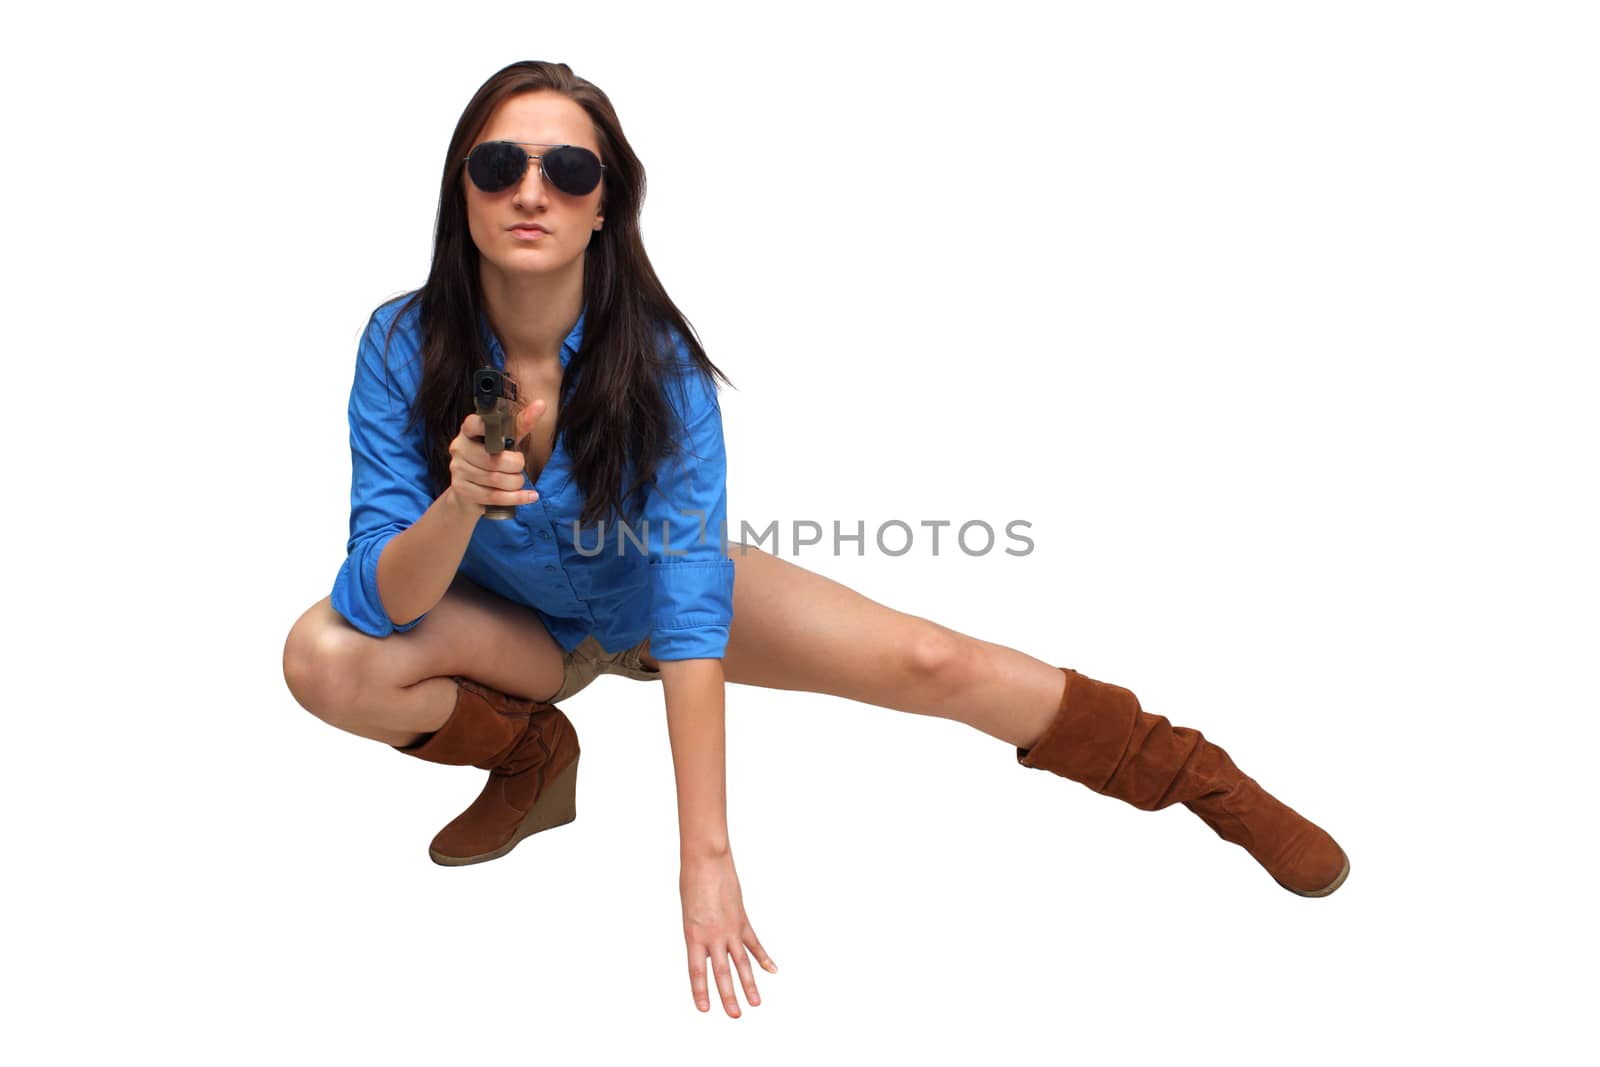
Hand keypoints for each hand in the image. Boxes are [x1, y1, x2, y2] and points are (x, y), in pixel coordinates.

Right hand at [445, 398, 545, 514]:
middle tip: (520, 466)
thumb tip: (541, 404)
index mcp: (468, 432)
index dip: (488, 426)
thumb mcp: (505, 441)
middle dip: (515, 465)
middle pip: (493, 458)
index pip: (474, 424)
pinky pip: (494, 496)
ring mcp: (458, 471)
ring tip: (520, 481)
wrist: (469, 494)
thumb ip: (521, 424)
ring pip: (495, 479)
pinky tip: (530, 496)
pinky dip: (516, 498)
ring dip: (516, 482)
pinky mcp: (462, 490)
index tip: (503, 432)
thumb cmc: (491, 460)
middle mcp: (459, 449)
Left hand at [679, 851, 776, 1016]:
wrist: (706, 860)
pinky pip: (755, 943)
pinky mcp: (743, 920)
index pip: (697, 971)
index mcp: (693, 935)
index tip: (705, 1009)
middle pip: (723, 972)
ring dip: (749, 984)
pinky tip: (773, 971)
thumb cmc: (692, 883)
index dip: (701, 991)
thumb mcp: (689, 914)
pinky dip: (764, 958)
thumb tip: (710, 951)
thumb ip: (699, 936)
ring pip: (742, 962)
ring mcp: (730, 928)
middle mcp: (713, 935)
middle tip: (735, 1015)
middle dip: (729, 995)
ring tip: (756, 1003)